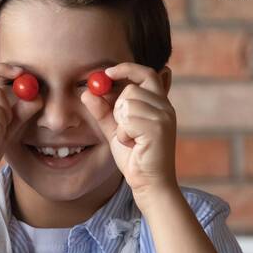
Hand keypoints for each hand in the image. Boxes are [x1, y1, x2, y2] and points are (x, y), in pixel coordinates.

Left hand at [81, 63, 177, 198]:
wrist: (149, 183)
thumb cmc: (134, 157)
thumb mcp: (114, 130)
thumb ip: (102, 111)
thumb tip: (86, 92)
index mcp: (159, 104)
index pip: (147, 74)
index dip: (126, 69)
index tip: (107, 73)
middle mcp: (165, 107)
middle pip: (132, 88)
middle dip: (118, 106)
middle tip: (121, 125)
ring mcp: (164, 117)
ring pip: (127, 104)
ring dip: (120, 123)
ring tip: (130, 139)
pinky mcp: (158, 129)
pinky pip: (127, 121)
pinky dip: (123, 134)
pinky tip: (132, 145)